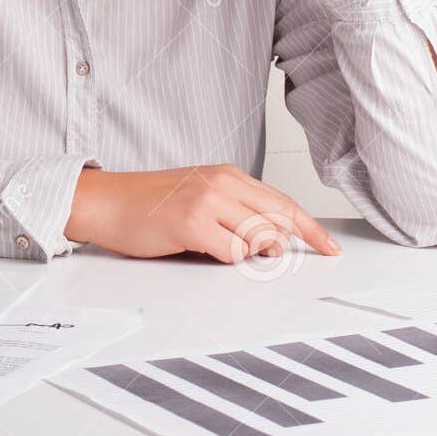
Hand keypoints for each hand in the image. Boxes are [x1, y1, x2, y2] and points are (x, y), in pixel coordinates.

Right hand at [65, 162, 341, 262]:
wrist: (106, 202)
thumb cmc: (149, 205)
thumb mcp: (199, 197)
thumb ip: (234, 212)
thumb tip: (273, 241)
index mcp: (227, 174)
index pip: (282, 201)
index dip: (310, 228)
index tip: (330, 247)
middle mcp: (222, 182)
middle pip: (279, 219)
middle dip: (283, 246)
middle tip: (270, 260)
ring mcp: (208, 200)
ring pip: (259, 237)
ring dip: (247, 254)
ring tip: (216, 247)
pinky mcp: (192, 222)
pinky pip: (233, 252)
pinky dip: (227, 260)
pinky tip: (204, 250)